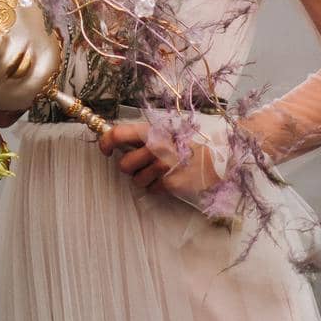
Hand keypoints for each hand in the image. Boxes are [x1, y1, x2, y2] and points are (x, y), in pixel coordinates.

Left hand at [97, 118, 221, 202]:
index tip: (105, 150)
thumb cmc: (185, 142)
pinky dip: (157, 187)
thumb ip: (141, 136)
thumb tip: (114, 140)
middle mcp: (155, 147)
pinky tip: (169, 177)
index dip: (105, 142)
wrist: (215, 155)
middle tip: (142, 163)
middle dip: (130, 167)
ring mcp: (163, 167)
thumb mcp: (163, 131)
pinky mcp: (170, 184)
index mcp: (151, 131)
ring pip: (136, 181)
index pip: (118, 134)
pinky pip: (151, 190)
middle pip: (124, 165)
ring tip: (159, 170)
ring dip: (144, 178)